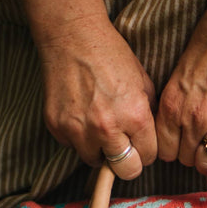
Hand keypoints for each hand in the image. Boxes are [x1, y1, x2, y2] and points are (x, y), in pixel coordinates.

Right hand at [36, 19, 157, 178]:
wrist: (72, 36)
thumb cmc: (111, 55)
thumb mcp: (143, 83)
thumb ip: (148, 116)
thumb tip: (149, 140)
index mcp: (135, 117)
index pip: (149, 157)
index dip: (146, 150)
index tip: (140, 142)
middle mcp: (107, 128)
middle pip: (125, 171)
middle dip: (127, 162)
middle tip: (124, 147)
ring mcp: (79, 130)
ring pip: (95, 161)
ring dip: (99, 149)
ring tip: (99, 125)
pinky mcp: (57, 127)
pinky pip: (72, 145)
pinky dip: (77, 135)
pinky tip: (80, 112)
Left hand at [156, 0, 206, 187]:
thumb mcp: (180, 75)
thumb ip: (176, 104)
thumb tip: (175, 132)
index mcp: (171, 104)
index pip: (163, 149)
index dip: (171, 152)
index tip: (180, 149)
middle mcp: (192, 116)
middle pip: (184, 159)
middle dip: (191, 157)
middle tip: (200, 149)